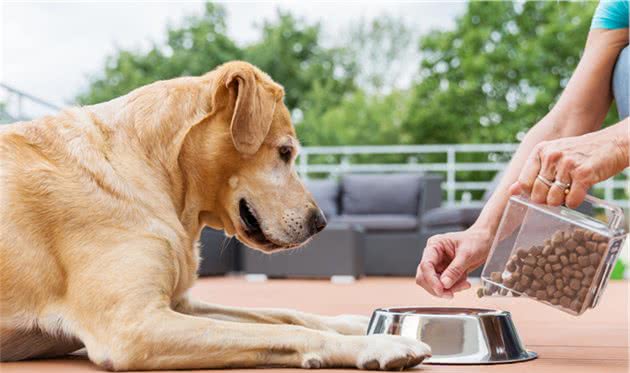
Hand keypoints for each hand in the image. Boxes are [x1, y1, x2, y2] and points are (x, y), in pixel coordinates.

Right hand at [415, 227, 492, 297]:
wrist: (485, 241)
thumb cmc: (476, 241)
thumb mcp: (467, 254)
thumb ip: (455, 269)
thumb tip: (444, 284)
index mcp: (434, 245)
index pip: (426, 265)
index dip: (431, 279)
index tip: (440, 290)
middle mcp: (433, 255)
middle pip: (424, 277)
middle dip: (438, 287)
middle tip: (451, 294)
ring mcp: (438, 265)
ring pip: (434, 284)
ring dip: (448, 289)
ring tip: (464, 284)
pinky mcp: (445, 272)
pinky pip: (444, 285)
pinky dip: (454, 288)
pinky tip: (465, 283)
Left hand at [510, 130, 628, 207]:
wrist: (612, 144)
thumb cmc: (580, 153)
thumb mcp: (552, 157)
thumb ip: (532, 173)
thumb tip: (510, 191)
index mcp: (540, 151)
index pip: (523, 182)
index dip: (531, 193)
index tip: (542, 191)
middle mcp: (551, 156)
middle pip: (537, 194)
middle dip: (546, 200)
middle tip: (559, 193)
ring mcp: (567, 164)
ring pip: (553, 200)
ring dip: (561, 202)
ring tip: (569, 191)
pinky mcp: (583, 174)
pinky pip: (571, 201)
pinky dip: (575, 203)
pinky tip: (579, 193)